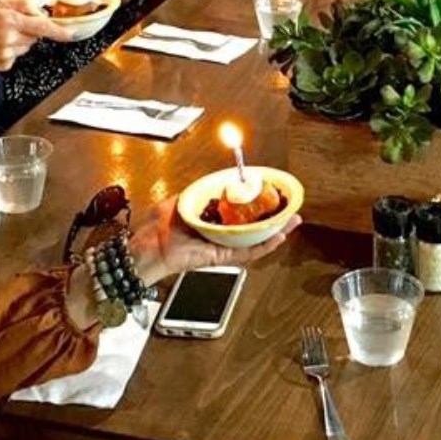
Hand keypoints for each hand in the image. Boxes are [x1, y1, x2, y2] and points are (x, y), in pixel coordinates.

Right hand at [0, 0, 71, 70]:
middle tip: (8, 28)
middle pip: (35, 37)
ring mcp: (6, 52)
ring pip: (26, 47)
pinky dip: (9, 52)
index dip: (58, 31)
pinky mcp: (3, 64)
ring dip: (18, 42)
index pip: (41, 26)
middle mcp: (8, 37)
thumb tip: (41, 9)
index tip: (70, 34)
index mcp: (8, 20)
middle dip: (28, 32)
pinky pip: (16, 57)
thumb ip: (21, 5)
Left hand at [130, 197, 301, 285]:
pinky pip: (247, 253)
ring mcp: (224, 246)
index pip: (240, 211)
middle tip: (291, 209)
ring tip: (292, 222)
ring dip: (277, 231)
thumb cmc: (157, 228)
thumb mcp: (179, 200)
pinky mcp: (222, 258)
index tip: (272, 193)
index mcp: (212, 220)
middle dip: (275, 218)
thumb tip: (210, 182)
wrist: (148, 248)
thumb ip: (195, 192)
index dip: (258, 203)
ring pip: (256, 239)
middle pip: (254, 226)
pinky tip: (278, 237)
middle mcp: (221, 234)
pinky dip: (264, 246)